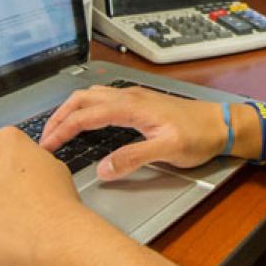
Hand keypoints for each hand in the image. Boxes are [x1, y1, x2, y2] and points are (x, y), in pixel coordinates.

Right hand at [40, 85, 227, 179]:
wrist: (221, 125)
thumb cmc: (199, 135)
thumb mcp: (167, 149)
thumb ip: (133, 158)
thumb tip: (103, 169)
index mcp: (131, 106)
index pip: (86, 114)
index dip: (63, 129)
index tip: (46, 145)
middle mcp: (129, 97)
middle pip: (83, 98)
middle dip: (60, 115)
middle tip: (45, 135)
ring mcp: (135, 98)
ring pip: (93, 96)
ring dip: (72, 109)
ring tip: (59, 127)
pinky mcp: (141, 104)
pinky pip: (104, 100)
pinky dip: (86, 108)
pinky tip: (87, 120)